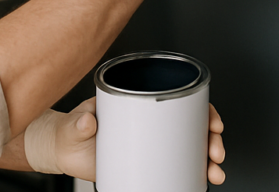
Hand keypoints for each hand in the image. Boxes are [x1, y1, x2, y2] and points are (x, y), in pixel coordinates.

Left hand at [28, 98, 227, 184]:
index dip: (202, 109)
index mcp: (139, 104)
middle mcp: (149, 123)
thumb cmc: (71, 130)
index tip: (211, 121)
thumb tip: (88, 121)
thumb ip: (80, 121)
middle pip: (191, 127)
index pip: (179, 100)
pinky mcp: (145, 163)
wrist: (63, 151)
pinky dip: (193, 173)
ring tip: (213, 171)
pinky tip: (202, 179)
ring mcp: (149, 144)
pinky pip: (175, 167)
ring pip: (188, 149)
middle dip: (211, 139)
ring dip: (207, 160)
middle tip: (214, 151)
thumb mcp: (76, 122)